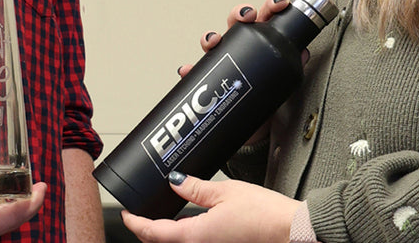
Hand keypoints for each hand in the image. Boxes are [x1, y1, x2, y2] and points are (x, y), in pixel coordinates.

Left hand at [119, 173, 300, 242]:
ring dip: (166, 234)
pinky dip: (185, 236)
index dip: (135, 223)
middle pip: (164, 242)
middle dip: (148, 231)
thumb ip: (195, 188)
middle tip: (139, 216)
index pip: (154, 233)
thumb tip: (175, 182)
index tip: (126, 214)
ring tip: (159, 220)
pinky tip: (188, 225)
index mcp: (196, 236)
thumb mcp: (226, 192)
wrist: (292, 232)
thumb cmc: (265, 215)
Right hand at [176, 0, 294, 145]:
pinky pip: (195, 73)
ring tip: (213, 41)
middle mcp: (241, 48)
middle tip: (248, 16)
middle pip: (237, 22)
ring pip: (213, 41)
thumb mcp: (283, 82)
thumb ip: (291, 66)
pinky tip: (187, 70)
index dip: (270, 6)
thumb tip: (303, 51)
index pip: (266, 18)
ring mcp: (224, 63)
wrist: (255, 130)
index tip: (279, 3)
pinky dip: (189, 70)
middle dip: (240, 13)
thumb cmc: (268, 100)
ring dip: (211, 36)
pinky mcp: (210, 82)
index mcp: (263, 42)